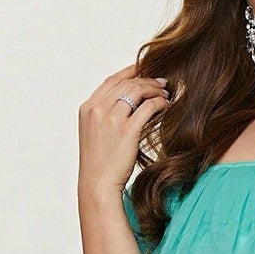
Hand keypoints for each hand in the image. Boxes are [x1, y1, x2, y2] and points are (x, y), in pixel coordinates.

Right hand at [78, 63, 170, 198]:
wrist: (97, 185)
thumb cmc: (99, 164)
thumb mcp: (95, 134)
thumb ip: (106, 116)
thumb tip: (128, 105)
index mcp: (87, 108)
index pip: (111, 80)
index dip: (130, 71)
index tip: (144, 68)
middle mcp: (97, 109)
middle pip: (127, 83)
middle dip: (147, 80)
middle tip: (162, 83)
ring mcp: (111, 119)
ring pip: (137, 91)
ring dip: (155, 89)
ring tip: (166, 93)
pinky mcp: (127, 131)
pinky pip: (147, 107)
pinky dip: (159, 103)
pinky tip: (166, 105)